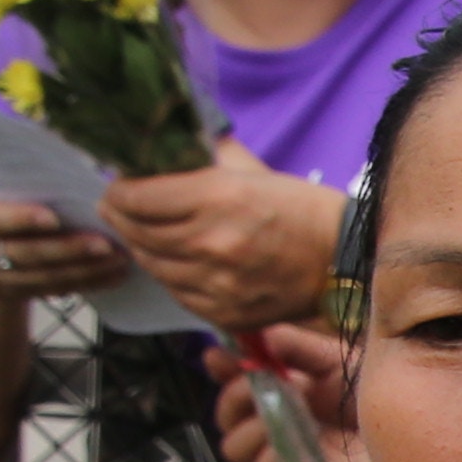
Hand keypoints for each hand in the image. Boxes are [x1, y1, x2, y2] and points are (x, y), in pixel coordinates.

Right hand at [0, 186, 130, 311]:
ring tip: (120, 258)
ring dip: (86, 270)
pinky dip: (88, 283)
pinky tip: (116, 274)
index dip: (21, 219)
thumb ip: (13, 177)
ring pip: (44, 277)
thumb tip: (67, 167)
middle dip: (67, 249)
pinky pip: (55, 290)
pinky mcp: (15, 293)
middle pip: (25, 253)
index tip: (53, 218)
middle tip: (105, 243)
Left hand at [96, 140, 348, 336]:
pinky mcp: (225, 313)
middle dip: (121, 217)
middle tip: (118, 208)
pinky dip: (171, 277)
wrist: (344, 260)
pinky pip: (177, 293)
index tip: (117, 187)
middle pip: (137, 232)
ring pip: (153, 265)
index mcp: (218, 198)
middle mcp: (212, 243)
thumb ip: (204, 159)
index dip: (118, 191)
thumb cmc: (299, 210)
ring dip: (143, 248)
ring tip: (145, 235)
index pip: (136, 197)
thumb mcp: (251, 171)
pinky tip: (177, 263)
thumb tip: (164, 147)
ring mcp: (217, 284)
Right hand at [213, 321, 364, 461]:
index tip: (221, 356)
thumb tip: (250, 336)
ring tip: (276, 418)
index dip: (220, 372)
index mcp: (281, 396)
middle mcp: (280, 429)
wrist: (419, 422)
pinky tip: (288, 445)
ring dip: (249, 433)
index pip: (231, 387)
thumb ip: (290, 345)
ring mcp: (293, 459)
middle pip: (227, 426)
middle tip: (259, 386)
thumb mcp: (330, 359)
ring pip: (238, 455)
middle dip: (233, 402)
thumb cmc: (374, 392)